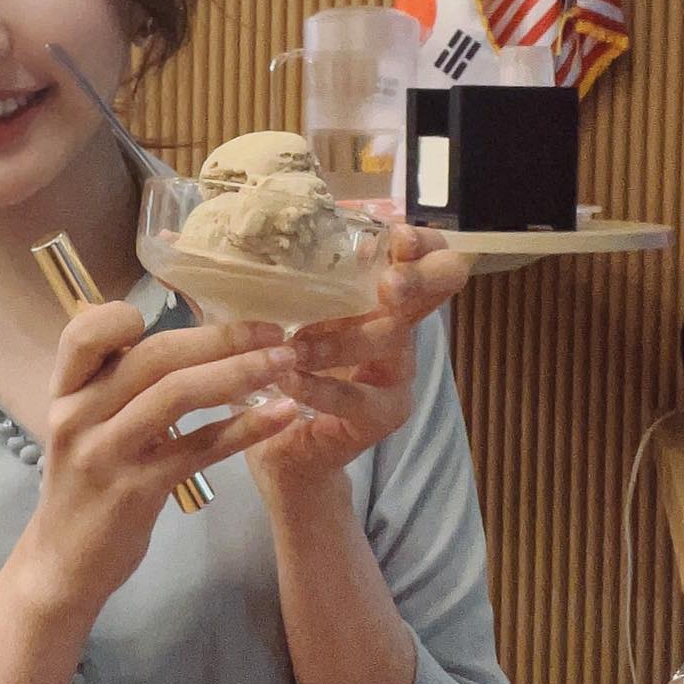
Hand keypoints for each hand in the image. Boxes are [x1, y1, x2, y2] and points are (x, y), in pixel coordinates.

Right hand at [16, 307, 302, 615]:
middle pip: (152, 356)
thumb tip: (185, 341)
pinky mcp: (137, 491)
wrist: (63, 562)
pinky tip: (281, 414)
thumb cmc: (85, 486)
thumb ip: (116, 385)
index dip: (130, 315)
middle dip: (219, 337)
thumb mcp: (84, 427)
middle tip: (272, 330)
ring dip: (239, 373)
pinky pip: (198, 449)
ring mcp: (106, 453)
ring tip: (284, 362)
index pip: (86, 330)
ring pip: (177, 395)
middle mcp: (79, 415)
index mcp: (66, 392)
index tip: (185, 313)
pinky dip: (245, 427)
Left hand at [246, 225, 471, 497]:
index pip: (426, 255)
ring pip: (388, 339)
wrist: (279, 448)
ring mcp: (397, 374)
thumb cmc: (282, 370)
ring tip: (293, 344)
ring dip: (337, 338)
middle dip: (416, 278)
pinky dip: (317, 386)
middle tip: (388, 284)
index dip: (422, 243)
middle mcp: (401, 329)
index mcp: (382, 297)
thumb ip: (281, 279)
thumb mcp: (282, 316)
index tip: (396, 235)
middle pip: (437, 288)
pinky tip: (286, 379)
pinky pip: (354, 396)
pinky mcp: (381, 415)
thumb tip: (246, 237)